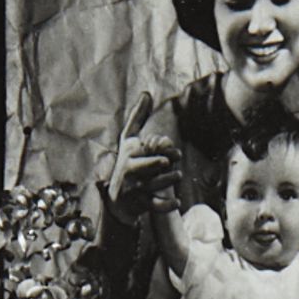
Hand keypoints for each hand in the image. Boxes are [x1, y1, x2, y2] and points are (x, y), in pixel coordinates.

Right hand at [103, 93, 181, 224]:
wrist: (119, 199)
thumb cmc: (128, 163)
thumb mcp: (129, 140)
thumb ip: (138, 117)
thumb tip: (147, 93)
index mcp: (130, 153)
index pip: (144, 149)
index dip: (157, 147)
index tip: (169, 145)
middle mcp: (131, 171)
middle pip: (147, 166)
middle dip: (159, 163)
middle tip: (173, 160)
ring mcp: (136, 188)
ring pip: (153, 185)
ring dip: (167, 180)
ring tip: (178, 175)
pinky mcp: (142, 204)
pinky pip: (155, 206)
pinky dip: (167, 205)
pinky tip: (178, 202)